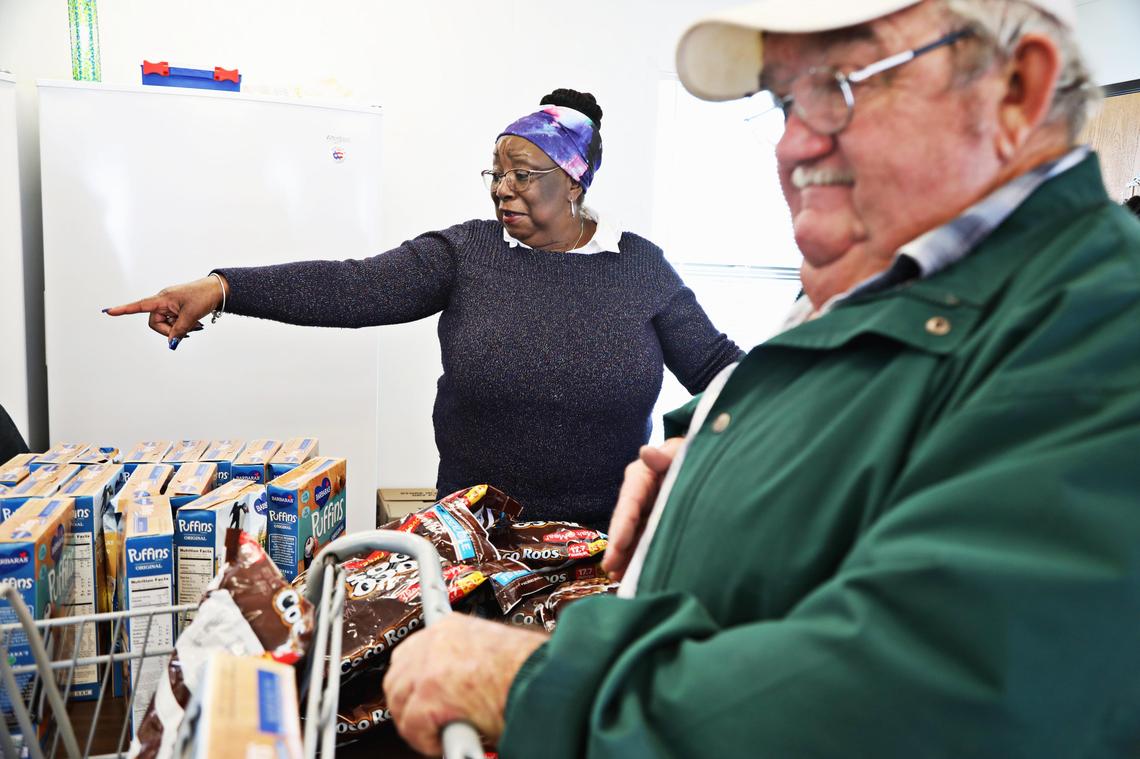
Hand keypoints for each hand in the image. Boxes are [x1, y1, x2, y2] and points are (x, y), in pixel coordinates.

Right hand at [103, 275, 227, 345]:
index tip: (108, 312)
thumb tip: (172, 343)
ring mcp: (170, 306)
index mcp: (162, 299)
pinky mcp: (177, 309)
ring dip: (179, 328)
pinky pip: (174, 322)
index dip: (124, 310)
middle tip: (188, 331)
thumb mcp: (191, 316)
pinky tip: (196, 324)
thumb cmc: (203, 297)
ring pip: (166, 324)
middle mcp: (163, 301)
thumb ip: (179, 330)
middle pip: (155, 323)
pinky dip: (183, 326)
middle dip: (169, 331)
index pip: (139, 306)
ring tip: (196, 325)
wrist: (217, 291)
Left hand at [384, 614, 546, 755]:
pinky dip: (427, 742)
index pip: (413, 649)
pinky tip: (449, 741)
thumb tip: (458, 684)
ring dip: (416, 723)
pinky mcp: (428, 697)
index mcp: (451, 628)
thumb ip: (466, 661)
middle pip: (397, 675)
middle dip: (408, 701)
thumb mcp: (492, 652)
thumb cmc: (531, 670)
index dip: (414, 677)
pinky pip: (412, 728)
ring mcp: (428, 668)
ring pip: (400, 702)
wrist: (546, 680)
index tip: (417, 690)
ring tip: (440, 734)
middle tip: (427, 722)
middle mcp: (435, 641)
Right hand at [603, 437, 683, 580]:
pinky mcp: (654, 525)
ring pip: (631, 536)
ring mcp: (645, 512)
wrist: (705, 464)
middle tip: (610, 567)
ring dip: (624, 557)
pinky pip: (643, 542)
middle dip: (618, 545)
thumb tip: (646, 452)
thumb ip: (665, 456)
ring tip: (618, 578)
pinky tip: (630, 576)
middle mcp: (638, 496)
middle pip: (626, 522)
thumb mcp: (679, 451)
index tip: (619, 543)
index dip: (623, 522)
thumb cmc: (690, 454)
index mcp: (641, 476)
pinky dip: (636, 558)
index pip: (630, 500)